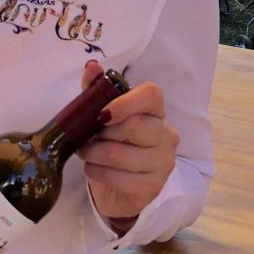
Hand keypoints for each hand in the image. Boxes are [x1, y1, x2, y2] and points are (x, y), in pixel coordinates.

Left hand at [77, 60, 178, 226]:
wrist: (121, 185)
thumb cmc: (113, 141)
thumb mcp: (101, 114)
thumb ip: (96, 89)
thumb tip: (92, 66)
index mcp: (156, 111)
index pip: (151, 95)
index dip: (126, 101)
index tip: (102, 113)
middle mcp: (167, 134)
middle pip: (132, 127)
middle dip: (100, 134)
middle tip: (86, 139)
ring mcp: (164, 162)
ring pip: (119, 154)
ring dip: (93, 154)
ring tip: (86, 153)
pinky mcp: (153, 186)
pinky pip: (118, 178)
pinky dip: (96, 173)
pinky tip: (93, 169)